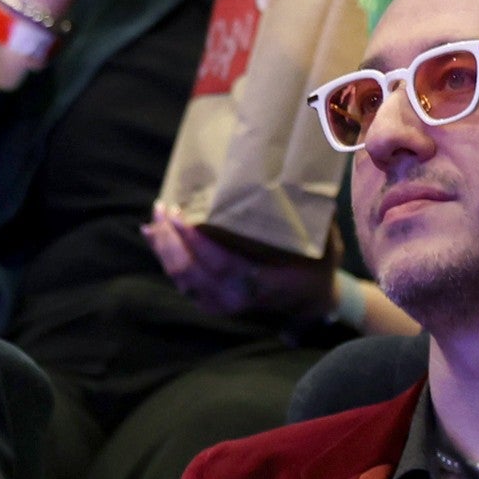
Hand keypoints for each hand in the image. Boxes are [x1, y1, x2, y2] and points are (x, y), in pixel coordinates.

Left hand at [145, 205, 346, 324]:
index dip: (192, 238)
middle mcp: (235, 298)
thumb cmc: (317, 267)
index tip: (178, 212)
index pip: (216, 262)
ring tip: (155, 222)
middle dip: (169, 240)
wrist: (314, 305)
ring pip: (181, 279)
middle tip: (162, 209)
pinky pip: (184, 284)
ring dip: (164, 250)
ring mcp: (222, 305)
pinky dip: (169, 262)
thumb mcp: (322, 241)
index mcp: (259, 283)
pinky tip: (160, 240)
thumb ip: (308, 212)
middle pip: (188, 271)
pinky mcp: (214, 305)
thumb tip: (295, 173)